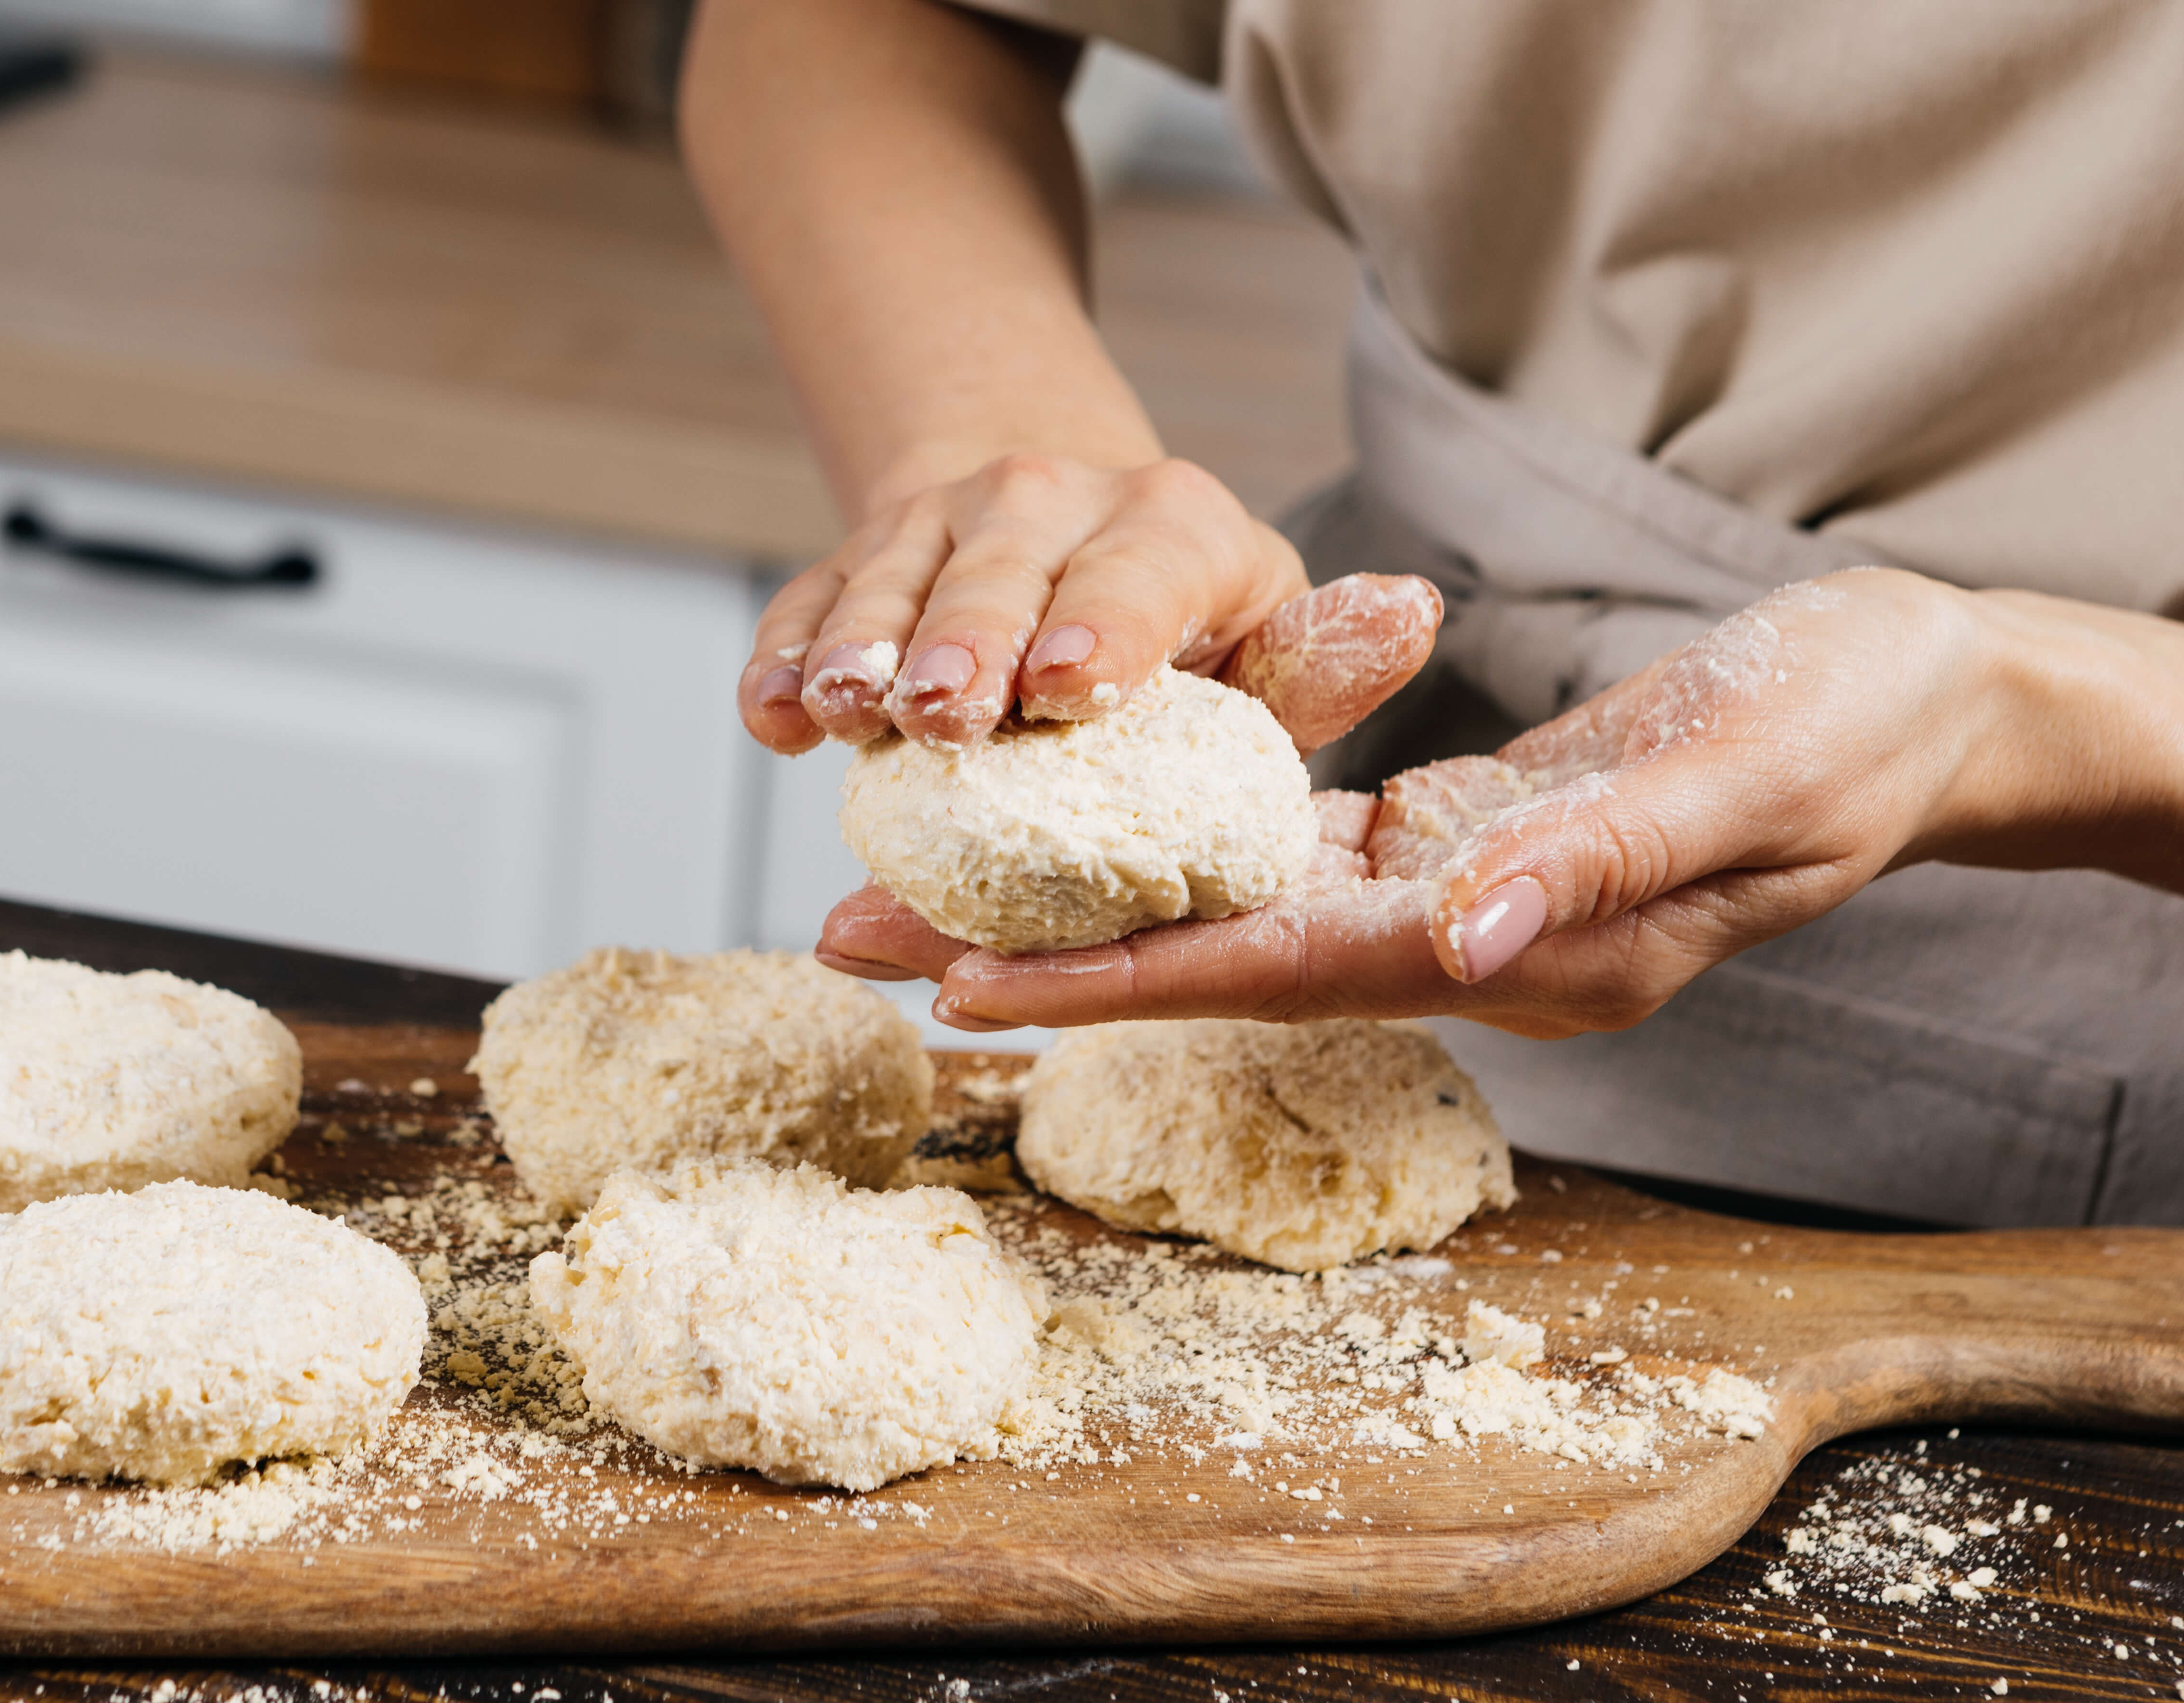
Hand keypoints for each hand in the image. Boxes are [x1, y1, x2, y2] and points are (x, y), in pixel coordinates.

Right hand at [737, 455, 1301, 750]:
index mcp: (1169, 523)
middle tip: (945, 712)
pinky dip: (781, 659)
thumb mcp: (1265, 642)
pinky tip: (772, 719)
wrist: (1059, 536)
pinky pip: (805, 604)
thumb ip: (1320, 660)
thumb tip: (1411, 615)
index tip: (1068, 688)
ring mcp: (936, 526)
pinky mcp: (854, 561)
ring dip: (860, 650)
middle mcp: (1048, 502)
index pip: (1138, 570)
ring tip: (840, 711)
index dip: (1105, 625)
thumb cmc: (1182, 632)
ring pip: (888, 581)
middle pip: (1000, 570)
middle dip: (968, 639)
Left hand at [827, 568, 2183, 1036]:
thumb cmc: (1850, 726)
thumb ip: (1595, 858)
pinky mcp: (1444, 836)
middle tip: (853, 933)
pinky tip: (1066, 827)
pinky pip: (1276, 849)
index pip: (1279, 972)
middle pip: (1210, 957)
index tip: (963, 982)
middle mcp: (1457, 942)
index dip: (1120, 979)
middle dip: (1034, 953)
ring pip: (1221, 908)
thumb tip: (1453, 926)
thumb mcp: (1747, 778)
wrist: (1915, 696)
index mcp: (1517, 948)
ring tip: (909, 882)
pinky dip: (1166, 844)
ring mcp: (1444, 897)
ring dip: (1069, 901)